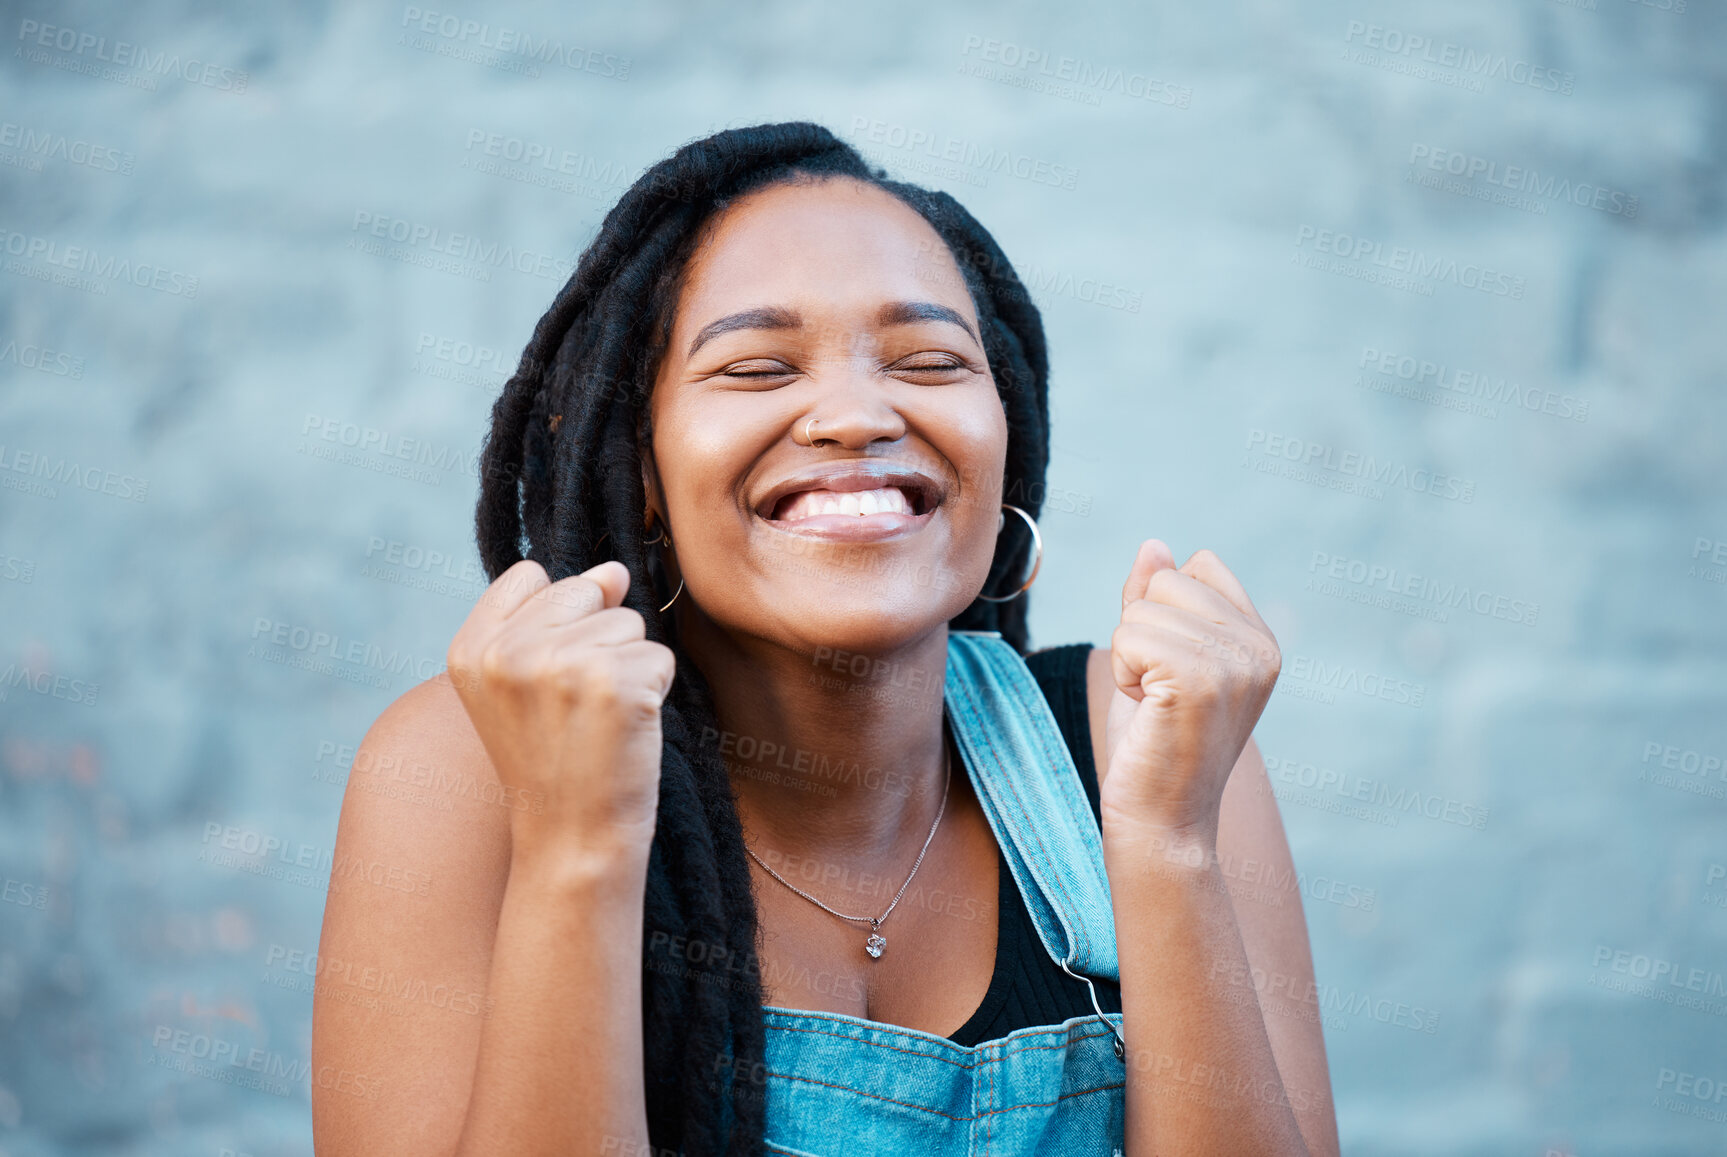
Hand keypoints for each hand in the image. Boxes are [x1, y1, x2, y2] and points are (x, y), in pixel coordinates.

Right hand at [445, 559, 675, 864]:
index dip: (557, 618)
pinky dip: (655, 693)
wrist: (572, 841)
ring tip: (598, 722)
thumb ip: (551, 618)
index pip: (530, 576)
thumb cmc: (552, 764)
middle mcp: (507, 652)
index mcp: (469, 649)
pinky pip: (660, 657)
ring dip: (628, 669)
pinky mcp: (616, 683)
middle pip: (586, 591)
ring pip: (629, 624)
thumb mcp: (519, 688)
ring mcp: (560, 664)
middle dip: (598, 640)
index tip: (548, 678)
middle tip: (577, 707)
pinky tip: (625, 732)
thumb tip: (615, 570)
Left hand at [1098, 540, 1280, 850]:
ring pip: (1141, 610)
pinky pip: (1129, 635)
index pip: (1197, 566)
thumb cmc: (1154, 745)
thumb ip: (1155, 601)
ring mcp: (1234, 662)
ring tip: (1154, 706)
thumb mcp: (1154, 658)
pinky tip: (1146, 711)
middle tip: (1158, 693)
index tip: (1172, 671)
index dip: (1163, 611)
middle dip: (1141, 632)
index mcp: (1260, 638)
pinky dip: (1122, 672)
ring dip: (1129, 657)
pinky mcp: (1200, 678)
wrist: (1161, 822)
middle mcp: (1259, 647)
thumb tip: (1154, 545)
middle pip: (1166, 580)